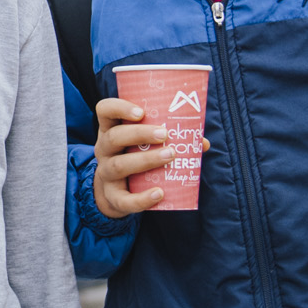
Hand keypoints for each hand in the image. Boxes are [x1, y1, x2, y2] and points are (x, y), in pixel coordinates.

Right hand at [91, 97, 169, 220]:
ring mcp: (106, 174)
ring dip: (145, 160)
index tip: (141, 112)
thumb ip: (169, 139)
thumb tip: (203, 142)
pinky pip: (124, 199)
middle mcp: (104, 149)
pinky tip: (160, 193)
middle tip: (164, 134)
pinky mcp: (113, 197)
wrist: (114, 193)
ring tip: (170, 156)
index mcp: (110, 130)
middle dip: (139, 134)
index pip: (105, 110)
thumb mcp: (142, 145)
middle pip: (114, 137)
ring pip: (119, 165)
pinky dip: (142, 198)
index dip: (119, 108)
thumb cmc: (134, 158)